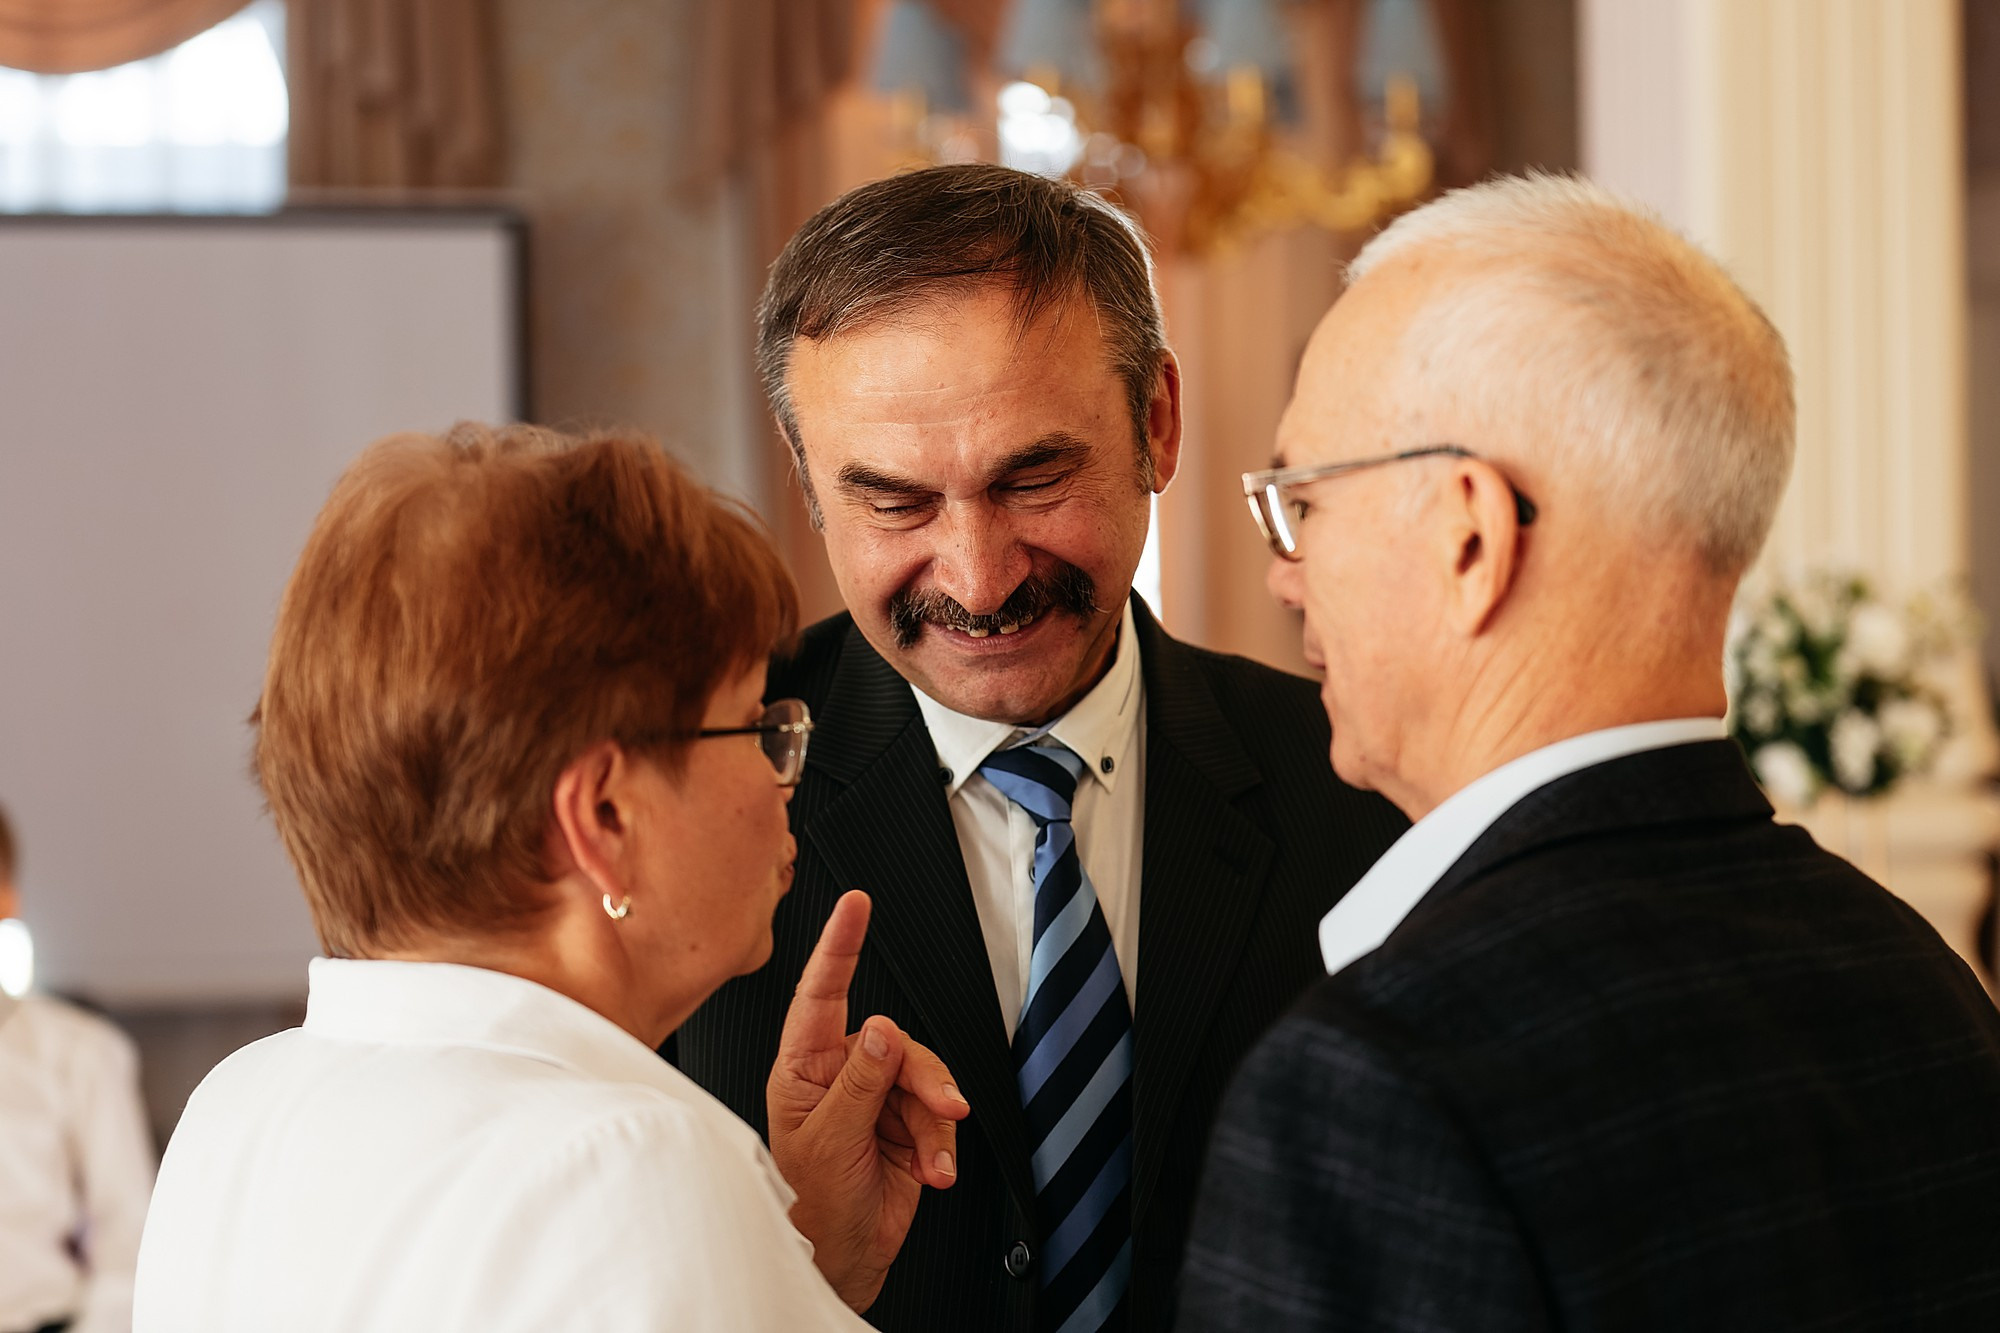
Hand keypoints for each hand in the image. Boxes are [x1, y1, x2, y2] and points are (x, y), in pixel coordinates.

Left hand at [768, 890, 969, 1311]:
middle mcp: (839, 1073)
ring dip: (935, 1120)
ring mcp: (874, 1097)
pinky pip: (938, 1111)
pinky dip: (942, 1142)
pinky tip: (935, 1168)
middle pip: (896, 1042)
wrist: (841, 1261)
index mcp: (803, 1067)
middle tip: (941, 1108)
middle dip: (923, 1077)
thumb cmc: (809, 1207)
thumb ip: (861, 1082)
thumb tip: (883, 1029)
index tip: (855, 904)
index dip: (839, 944)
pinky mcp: (905, 1124)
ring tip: (933, 1158)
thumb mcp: (830, 1140)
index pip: (819, 993)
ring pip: (924, 1075)